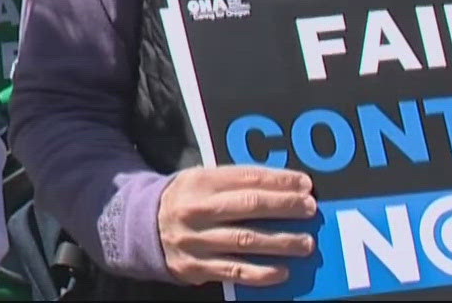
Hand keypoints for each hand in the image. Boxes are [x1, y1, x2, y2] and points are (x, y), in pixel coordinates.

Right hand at [157, 165, 316, 287]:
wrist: (141, 226)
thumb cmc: (185, 199)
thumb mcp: (201, 179)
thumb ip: (236, 180)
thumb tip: (283, 185)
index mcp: (201, 181)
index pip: (248, 177)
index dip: (279, 181)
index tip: (305, 185)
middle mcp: (198, 210)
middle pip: (250, 206)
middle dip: (285, 207)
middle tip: (310, 209)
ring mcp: (197, 240)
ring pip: (246, 240)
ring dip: (281, 242)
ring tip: (305, 243)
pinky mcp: (196, 267)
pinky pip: (234, 271)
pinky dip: (261, 273)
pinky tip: (282, 271)